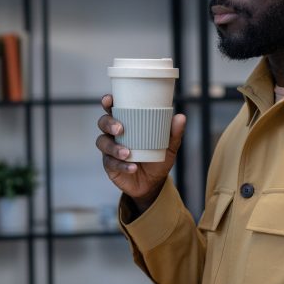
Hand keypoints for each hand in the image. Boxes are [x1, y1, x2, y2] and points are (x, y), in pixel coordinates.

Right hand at [95, 94, 186, 210]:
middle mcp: (115, 134)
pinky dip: (122, 165)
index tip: (109, 100)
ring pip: (102, 143)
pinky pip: (111, 163)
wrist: (153, 183)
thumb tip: (180, 117)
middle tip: (120, 129)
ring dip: (114, 147)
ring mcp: (110, 150)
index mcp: (127, 123)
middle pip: (103, 123)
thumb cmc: (157, 159)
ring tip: (127, 153)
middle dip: (109, 123)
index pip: (113, 109)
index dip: (108, 102)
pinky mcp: (109, 165)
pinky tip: (132, 167)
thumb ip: (174, 133)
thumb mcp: (169, 146)